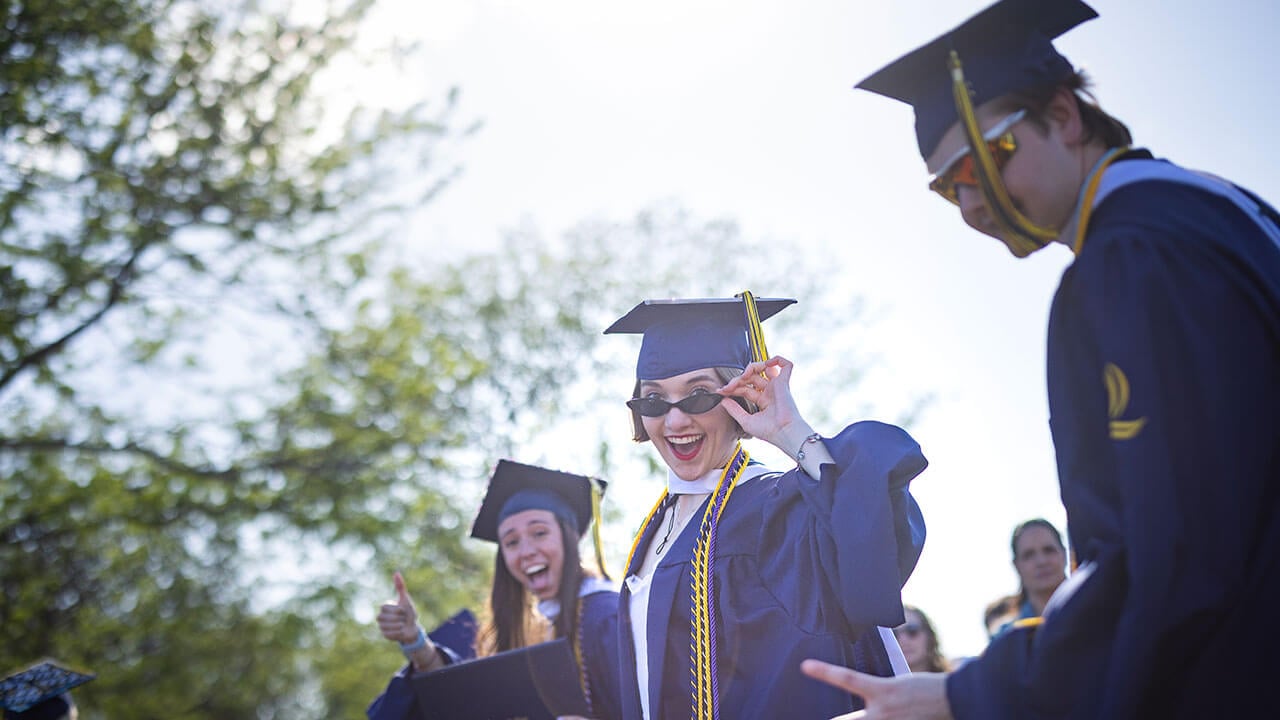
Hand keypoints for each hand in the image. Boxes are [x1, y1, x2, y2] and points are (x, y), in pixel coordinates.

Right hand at [377, 570, 421, 644]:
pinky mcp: (385, 635)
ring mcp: (382, 626)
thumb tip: (396, 573)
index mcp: (384, 607)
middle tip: (403, 618)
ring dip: (398, 625)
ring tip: (402, 624)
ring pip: (385, 626)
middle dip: (397, 618)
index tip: (403, 610)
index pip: (384, 608)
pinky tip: (401, 630)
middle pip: (383, 618)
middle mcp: (381, 616)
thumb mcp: (405, 599)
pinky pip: (388, 634)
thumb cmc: (409, 612)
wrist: (413, 627)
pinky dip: (397, 632)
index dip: (396, 610)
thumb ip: (400, 586)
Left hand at [718, 356, 807, 450]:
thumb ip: (734, 410)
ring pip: (764, 367)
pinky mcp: (784, 383)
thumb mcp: (746, 420)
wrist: (784, 433)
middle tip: (728, 387)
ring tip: (743, 376)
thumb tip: (722, 400)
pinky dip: (777, 359)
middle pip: (751, 377)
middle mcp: (770, 392)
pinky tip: (765, 364)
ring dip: (751, 368)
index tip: (720, 391)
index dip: (731, 388)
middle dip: (737, 379)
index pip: (744, 389)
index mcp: (763, 401)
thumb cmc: (769, 431)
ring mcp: (777, 386)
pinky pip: (786, 365)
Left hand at [801, 659, 952, 719]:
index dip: (824, 672)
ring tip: (869, 714)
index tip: (805, 666)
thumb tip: (864, 699)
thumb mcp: (897, 683)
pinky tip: (888, 719)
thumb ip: (876, 692)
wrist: (954, 700)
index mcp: (882, 690)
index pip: (847, 678)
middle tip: (808, 717)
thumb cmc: (925, 688)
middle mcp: (882, 712)